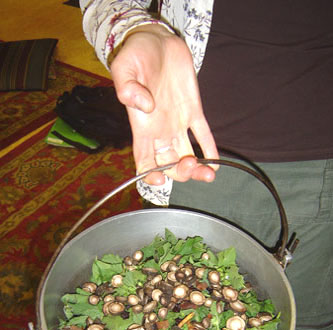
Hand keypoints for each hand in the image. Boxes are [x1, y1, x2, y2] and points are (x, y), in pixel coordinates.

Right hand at [110, 24, 218, 184]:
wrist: (156, 40)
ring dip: (197, 168)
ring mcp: (177, 123)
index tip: (160, 179)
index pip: (144, 161)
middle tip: (191, 164)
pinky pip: (203, 135)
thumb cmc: (135, 54)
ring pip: (186, 155)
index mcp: (142, 127)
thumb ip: (127, 87)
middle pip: (168, 164)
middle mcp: (159, 131)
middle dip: (180, 172)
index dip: (150, 176)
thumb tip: (144, 107)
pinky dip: (210, 150)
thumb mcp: (124, 67)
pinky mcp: (193, 111)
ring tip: (209, 173)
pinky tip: (215, 161)